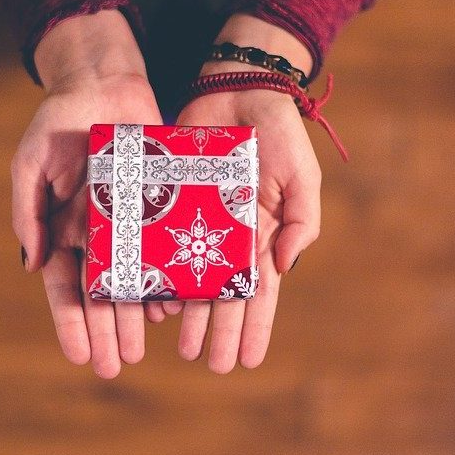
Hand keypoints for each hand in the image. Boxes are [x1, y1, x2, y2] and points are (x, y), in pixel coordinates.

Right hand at [11, 10, 162, 377]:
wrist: (104, 85)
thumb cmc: (60, 122)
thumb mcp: (32, 162)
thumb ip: (28, 211)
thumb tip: (32, 264)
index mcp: (63, 230)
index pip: (66, 287)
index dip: (71, 322)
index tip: (80, 356)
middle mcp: (98, 235)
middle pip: (101, 294)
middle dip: (106, 331)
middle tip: (116, 366)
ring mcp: (130, 224)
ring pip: (133, 280)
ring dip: (134, 316)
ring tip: (140, 348)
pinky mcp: (158, 207)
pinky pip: (164, 250)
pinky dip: (166, 279)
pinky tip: (172, 306)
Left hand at [160, 14, 321, 372]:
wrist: (237, 90)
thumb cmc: (277, 133)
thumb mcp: (301, 176)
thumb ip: (301, 220)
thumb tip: (284, 267)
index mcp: (262, 235)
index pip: (260, 292)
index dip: (256, 327)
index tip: (250, 361)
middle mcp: (229, 237)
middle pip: (224, 295)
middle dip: (220, 331)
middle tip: (211, 364)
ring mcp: (199, 222)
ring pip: (192, 278)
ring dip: (189, 314)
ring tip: (181, 346)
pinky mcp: (171, 203)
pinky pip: (162, 244)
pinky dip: (160, 273)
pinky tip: (154, 301)